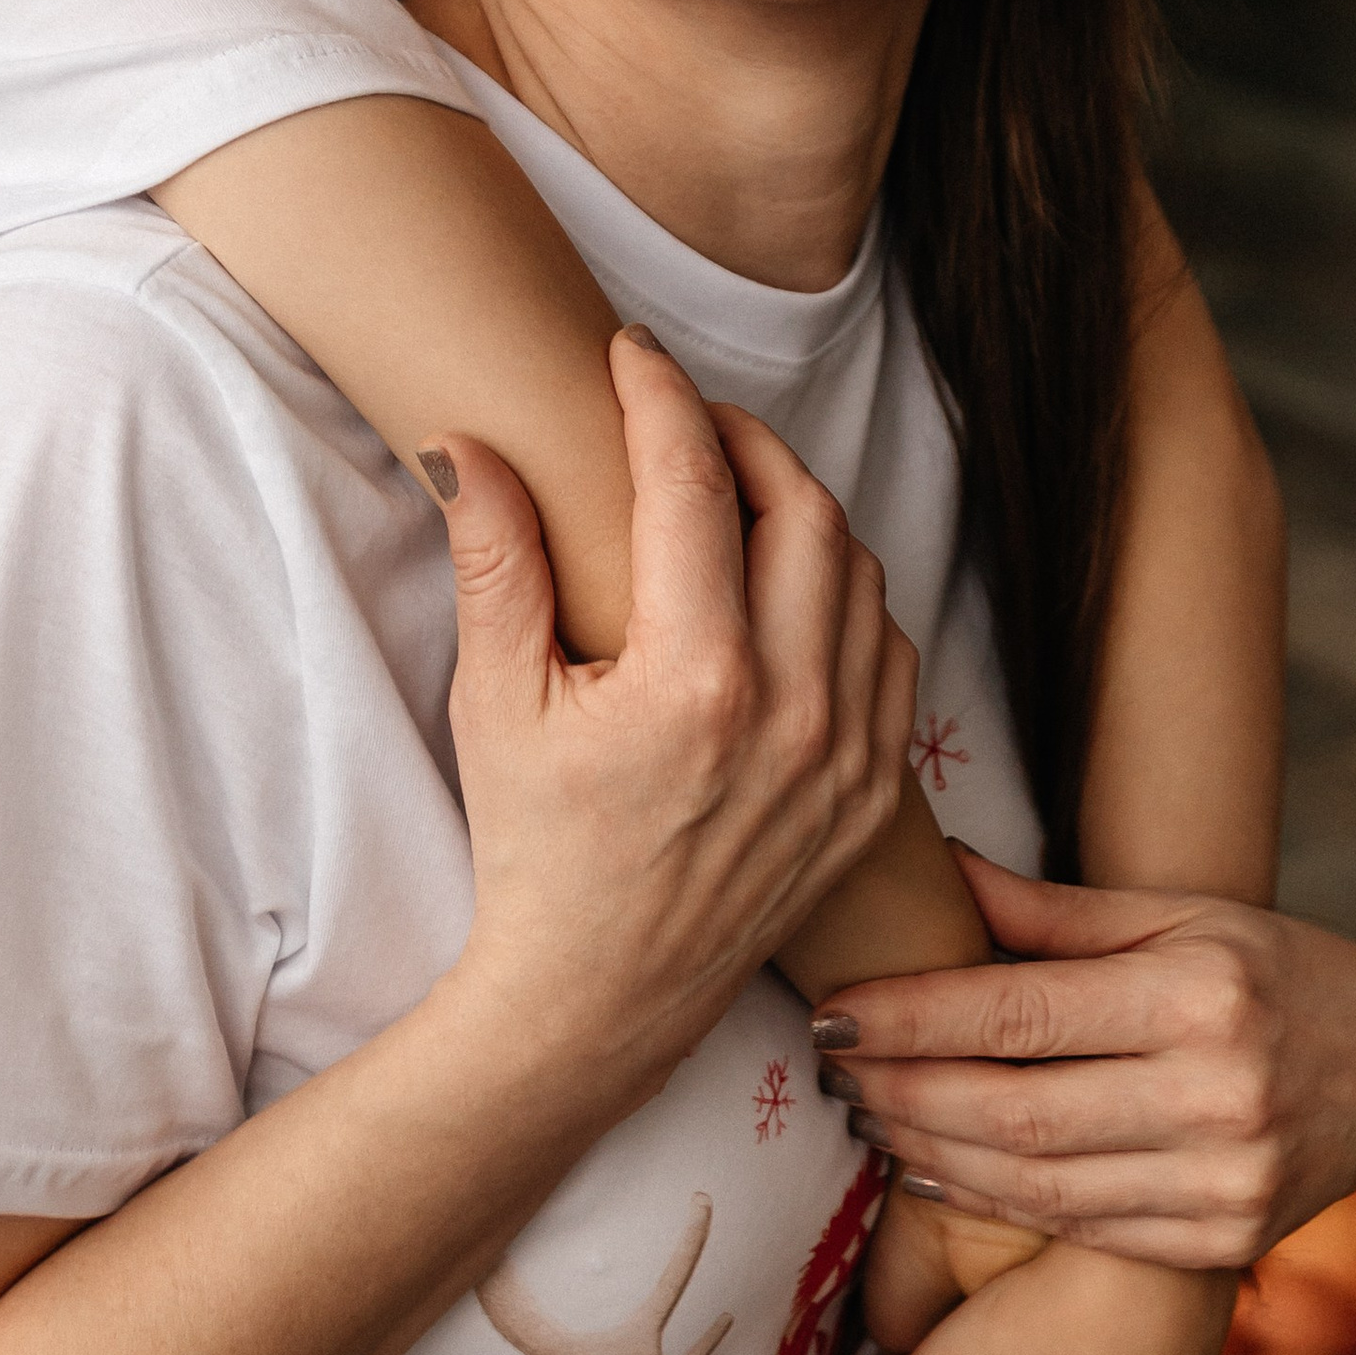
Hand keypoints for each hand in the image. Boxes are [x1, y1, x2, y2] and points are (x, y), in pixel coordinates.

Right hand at [440, 329, 915, 1092]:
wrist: (601, 1000)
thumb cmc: (535, 852)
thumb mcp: (494, 706)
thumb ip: (494, 564)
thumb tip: (466, 445)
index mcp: (694, 680)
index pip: (693, 481)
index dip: (659, 394)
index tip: (629, 354)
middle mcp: (792, 710)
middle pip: (801, 504)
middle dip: (740, 436)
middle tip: (681, 418)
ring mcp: (849, 754)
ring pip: (858, 568)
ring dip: (799, 509)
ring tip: (729, 495)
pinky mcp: (875, 792)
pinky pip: (889, 648)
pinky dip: (845, 595)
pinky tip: (783, 590)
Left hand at [813, 856, 1355, 1269]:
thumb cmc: (1262, 966)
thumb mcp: (1171, 915)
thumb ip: (1049, 913)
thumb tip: (940, 869)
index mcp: (1199, 995)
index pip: (1017, 1014)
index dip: (910, 1018)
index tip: (830, 1012)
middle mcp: (1219, 1094)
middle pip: (1014, 1108)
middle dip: (903, 1090)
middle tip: (829, 1068)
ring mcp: (1227, 1181)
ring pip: (1036, 1181)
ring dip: (931, 1150)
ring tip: (866, 1111)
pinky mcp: (1225, 1243)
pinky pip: (1081, 1230)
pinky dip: (994, 1202)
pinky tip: (932, 1169)